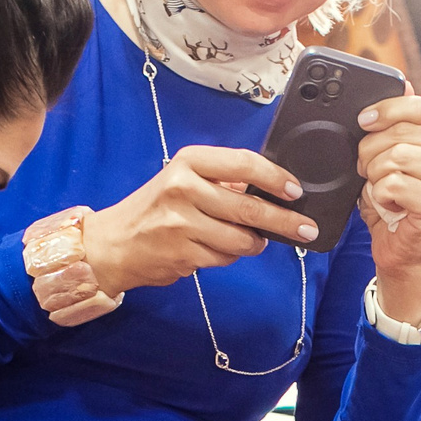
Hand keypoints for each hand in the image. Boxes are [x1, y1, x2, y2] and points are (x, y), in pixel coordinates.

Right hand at [87, 145, 316, 294]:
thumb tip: (271, 190)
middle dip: (284, 222)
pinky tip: (216, 249)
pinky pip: (224, 258)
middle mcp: (183, 189)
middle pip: (249, 207)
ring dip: (253, 244)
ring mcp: (181, 223)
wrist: (113, 243)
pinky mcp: (182, 253)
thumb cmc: (154, 210)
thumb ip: (222, 181)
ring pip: (241, 239)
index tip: (296, 191)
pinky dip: (229, 256)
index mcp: (188, 163)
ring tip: (250, 241)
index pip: (243, 163)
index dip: (275, 177)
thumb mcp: (182, 181)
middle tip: (306, 229)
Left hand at [356, 90, 420, 321]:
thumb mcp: (388, 155)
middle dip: (371, 151)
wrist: (399, 250)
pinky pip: (394, 184)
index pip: (420, 107)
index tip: (363, 120)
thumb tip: (405, 83)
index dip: (387, 109)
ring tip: (379, 187)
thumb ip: (395, 122)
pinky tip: (387, 205)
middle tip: (368, 170)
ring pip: (396, 157)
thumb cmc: (393, 202)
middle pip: (401, 132)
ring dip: (374, 174)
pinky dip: (379, 195)